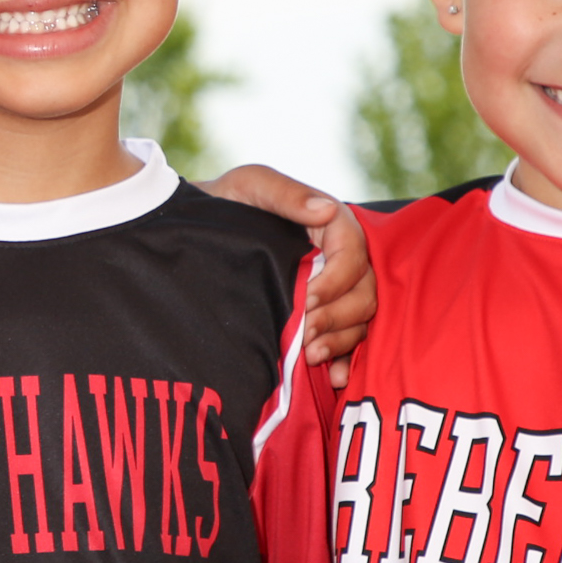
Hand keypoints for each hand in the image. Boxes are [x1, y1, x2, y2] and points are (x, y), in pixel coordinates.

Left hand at [196, 164, 374, 385]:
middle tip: (304, 337)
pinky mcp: (321, 315)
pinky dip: (345, 360)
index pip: (353, 254)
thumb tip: (327, 209)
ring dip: (339, 341)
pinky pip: (349, 341)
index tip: (307, 299)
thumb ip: (286, 194)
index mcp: (330, 225)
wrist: (198, 232)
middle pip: (363, 292)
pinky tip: (332, 376)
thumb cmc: (226, 203)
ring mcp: (332, 289)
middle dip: (336, 317)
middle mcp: (338, 259)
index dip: (336, 280)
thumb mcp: (251, 186)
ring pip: (358, 319)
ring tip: (308, 356)